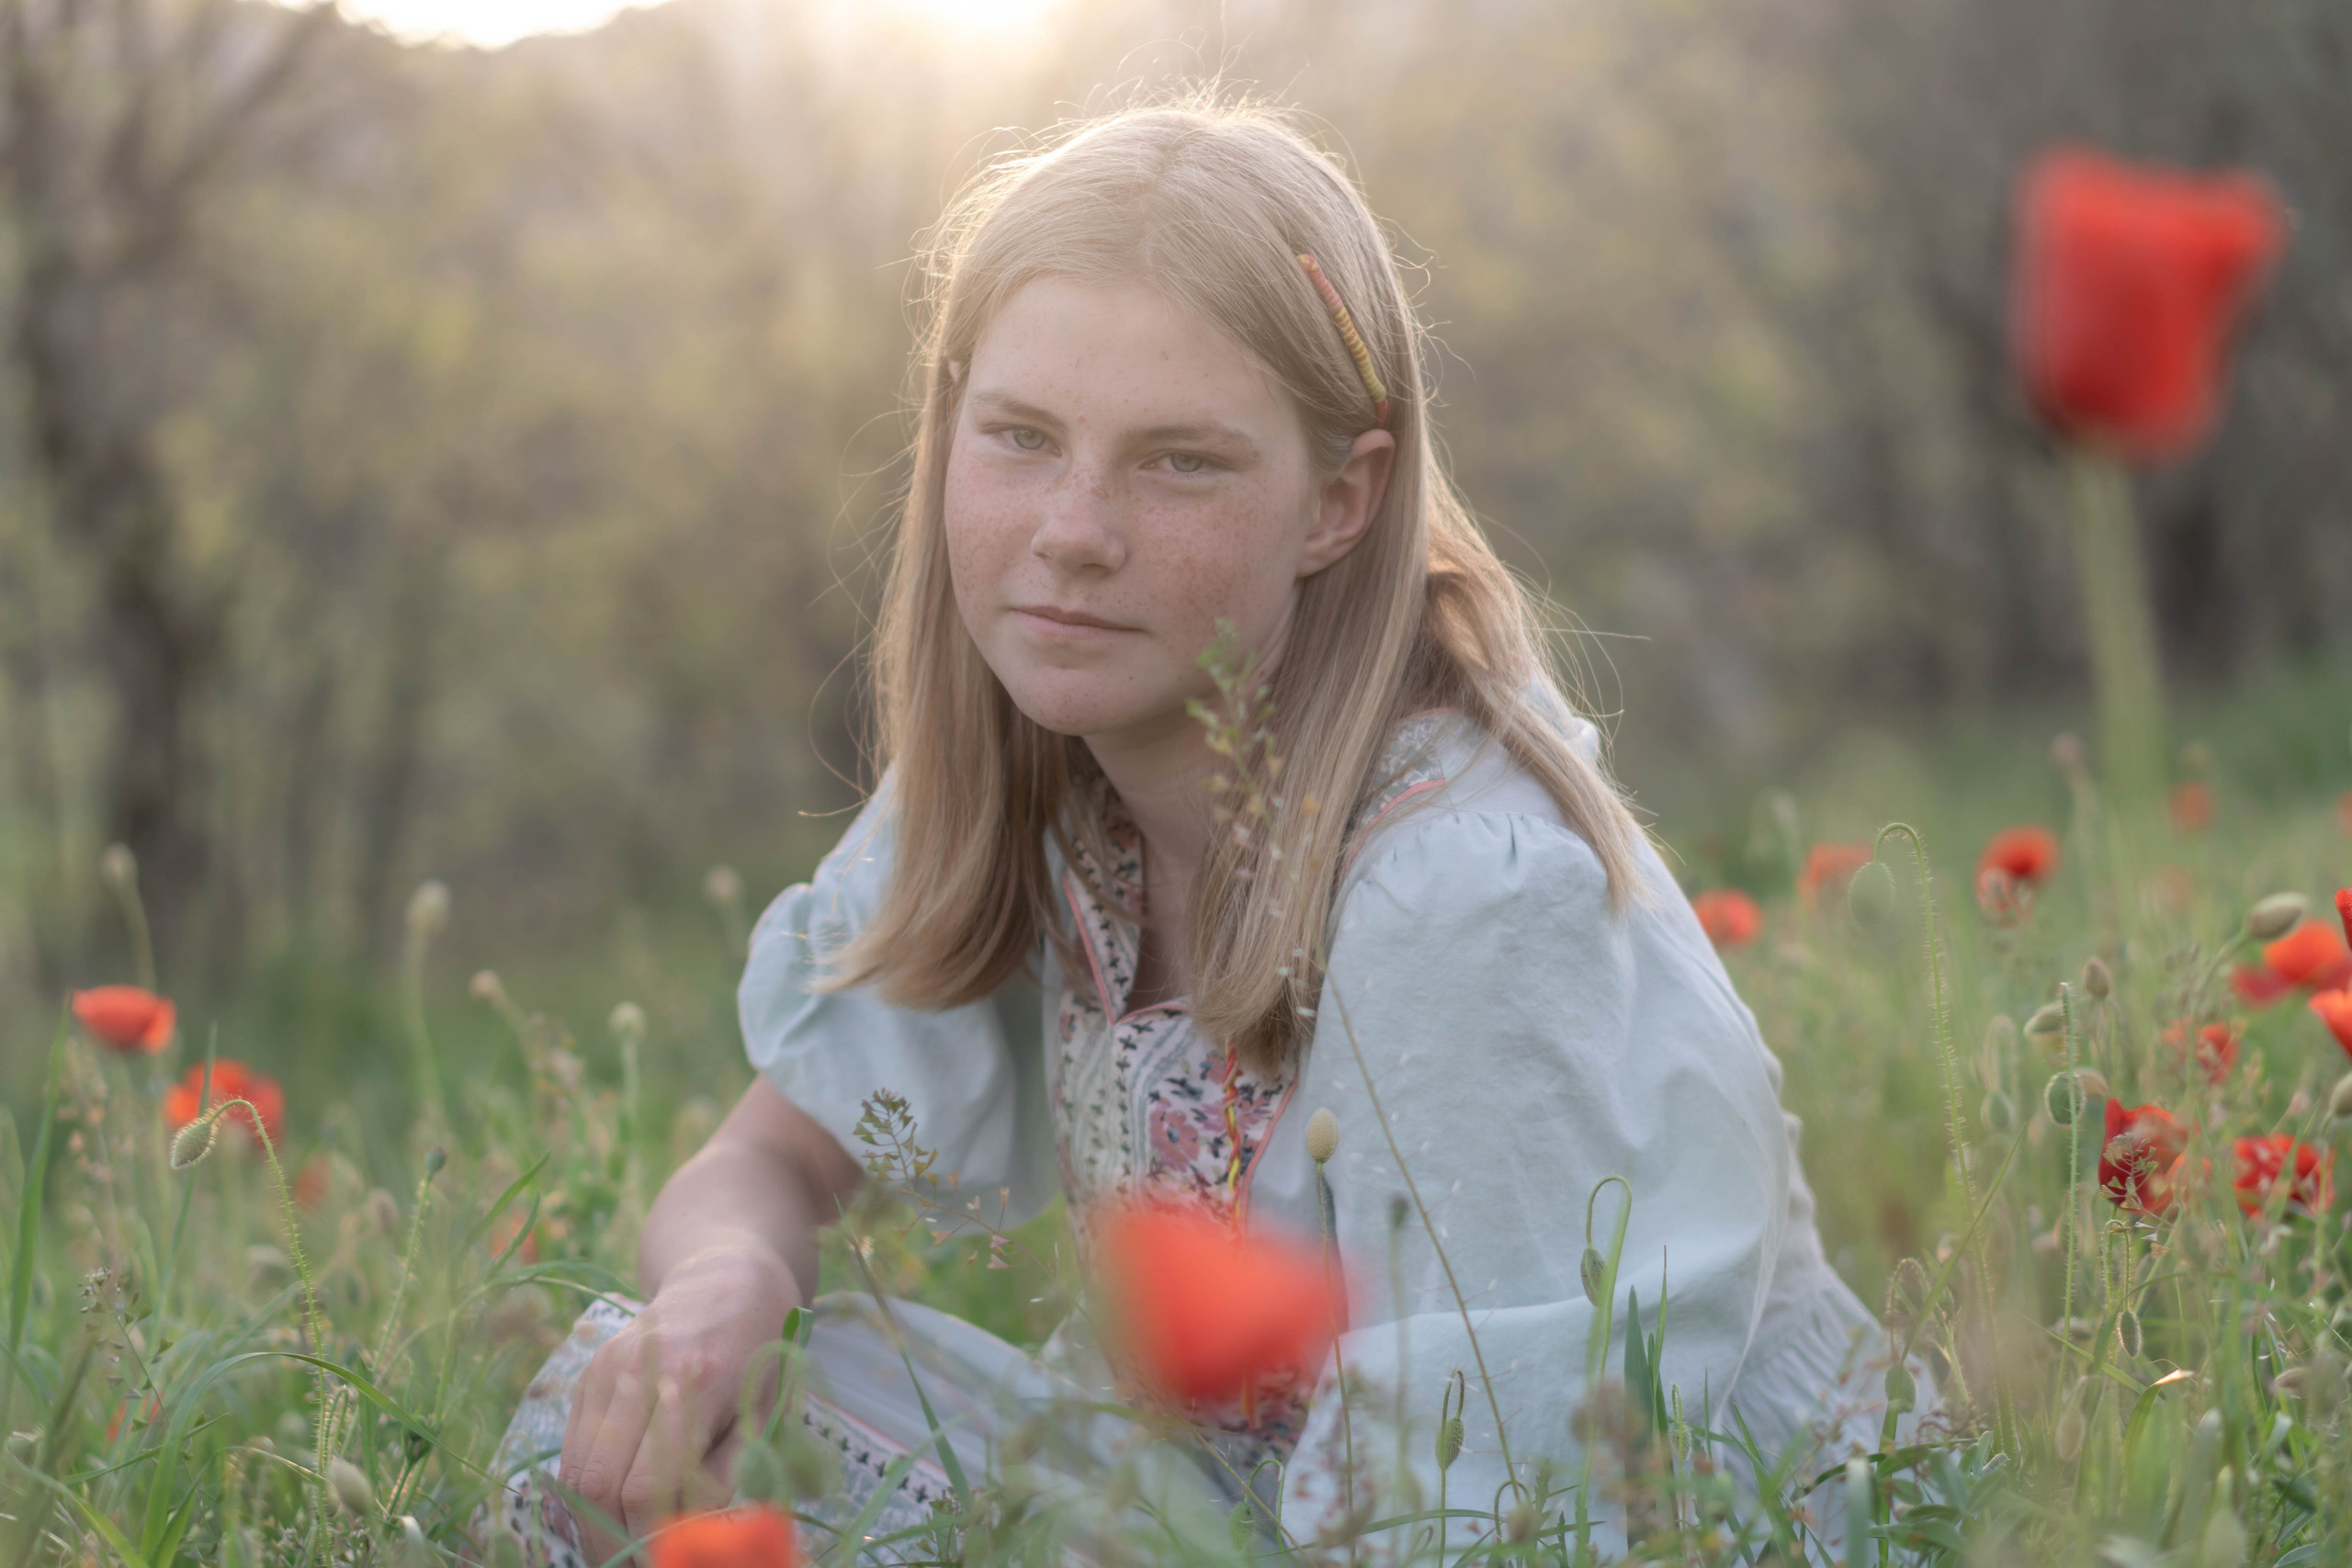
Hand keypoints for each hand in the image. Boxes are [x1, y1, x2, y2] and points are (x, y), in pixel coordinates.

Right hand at [557, 1244, 798, 1561]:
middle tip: (636, 1562)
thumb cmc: (761, 1349)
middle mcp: (639, 1371)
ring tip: (620, 1544)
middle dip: (611, 1538)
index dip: (649, 1536)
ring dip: (590, 1521)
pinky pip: (572, 1448)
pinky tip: (609, 1508)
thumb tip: (690, 1534)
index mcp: (695, 1382)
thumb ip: (727, 1474)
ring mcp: (605, 1368)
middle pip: (599, 1484)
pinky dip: (584, 1489)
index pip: (645, 1486)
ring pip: (575, 1471)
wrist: (728, 1278)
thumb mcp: (765, 1411)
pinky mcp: (588, 1372)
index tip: (667, 1558)